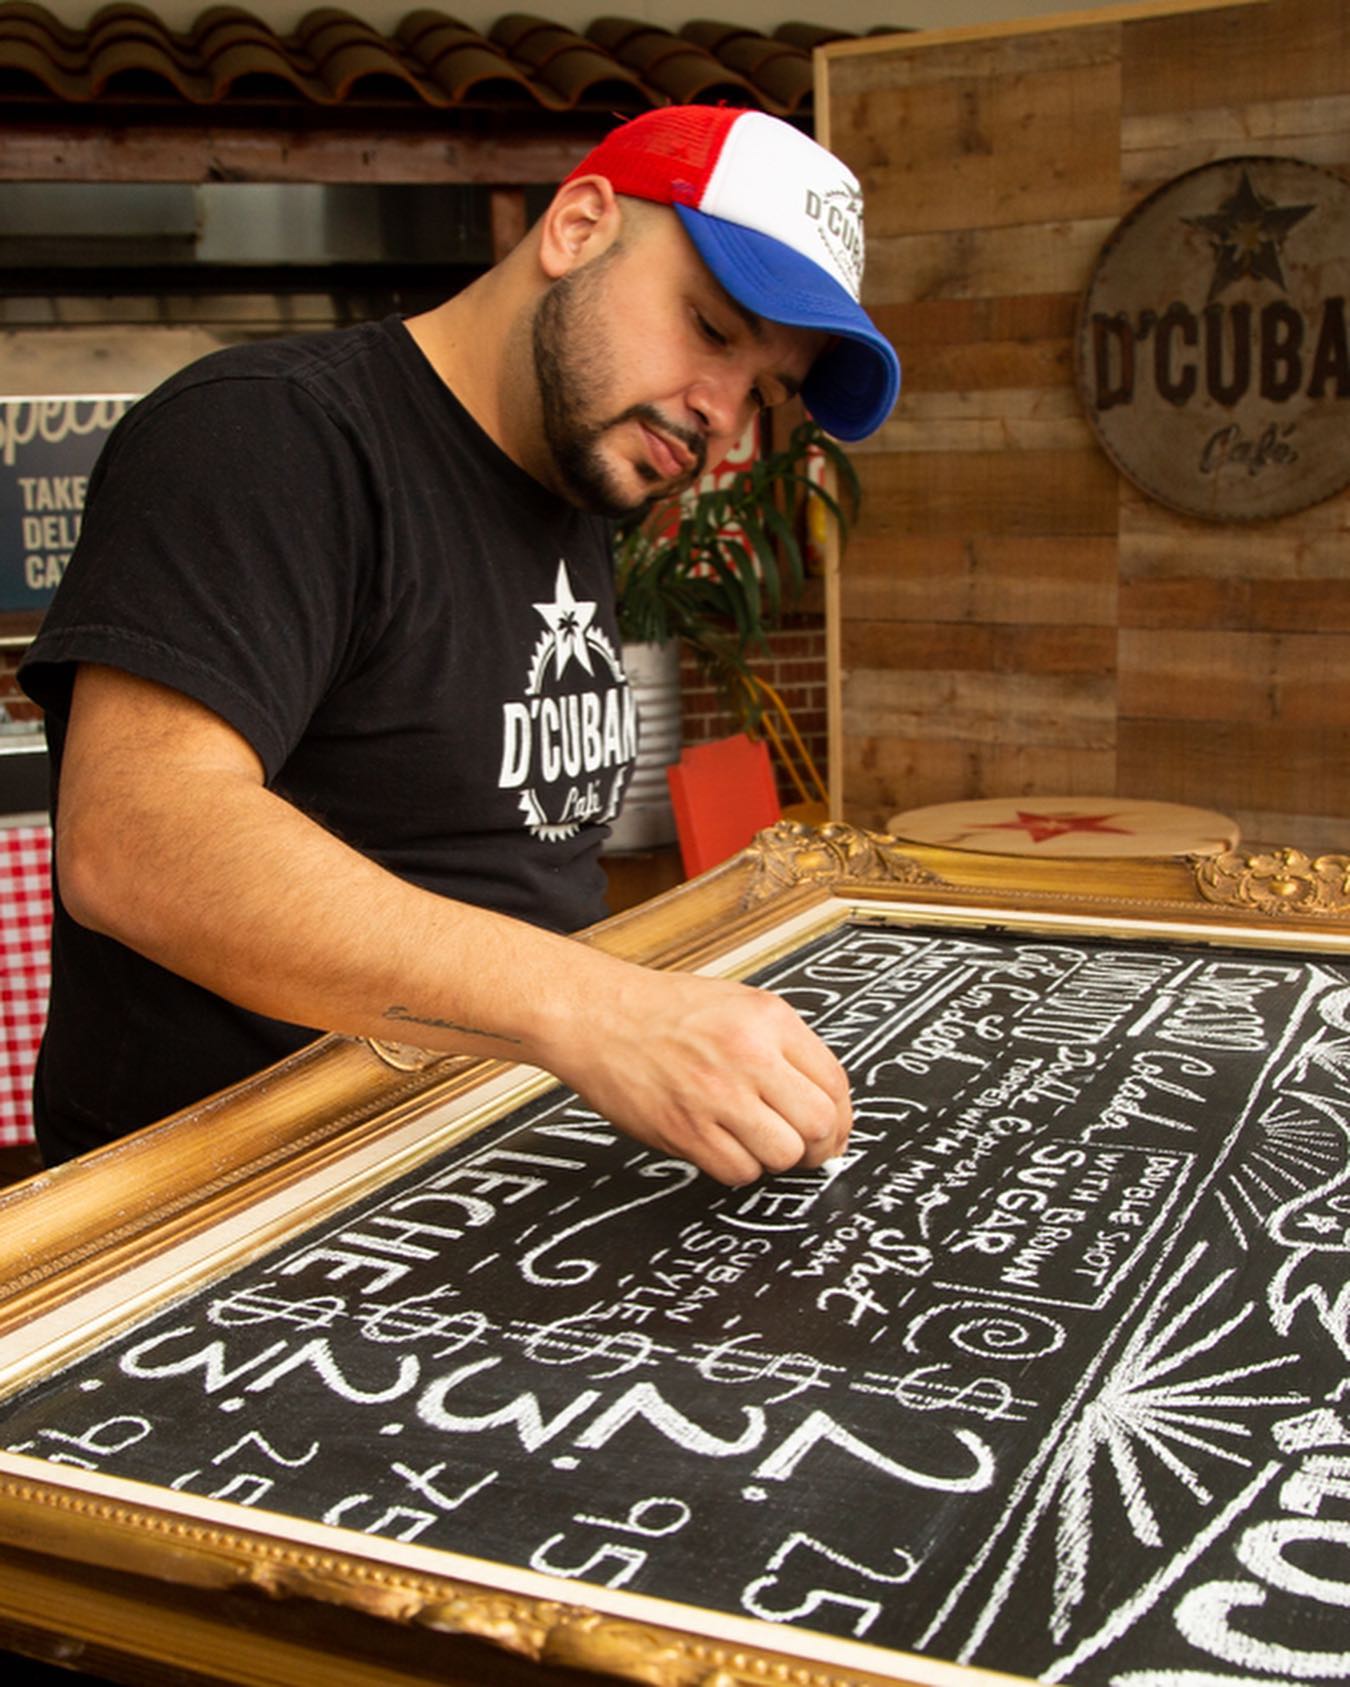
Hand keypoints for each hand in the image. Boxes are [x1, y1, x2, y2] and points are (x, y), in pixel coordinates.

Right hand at [543, 963, 851, 1184]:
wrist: (597, 1016)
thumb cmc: (663, 1010)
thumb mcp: (739, 1004)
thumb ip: (783, 1045)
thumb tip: (823, 1099)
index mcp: (768, 1020)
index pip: (835, 1082)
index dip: (842, 1117)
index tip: (834, 1130)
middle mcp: (748, 1056)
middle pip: (819, 1123)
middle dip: (821, 1146)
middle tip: (808, 1149)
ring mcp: (716, 1095)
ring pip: (783, 1154)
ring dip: (777, 1158)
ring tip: (759, 1144)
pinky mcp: (685, 1130)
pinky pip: (739, 1171)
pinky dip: (739, 1168)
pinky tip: (726, 1147)